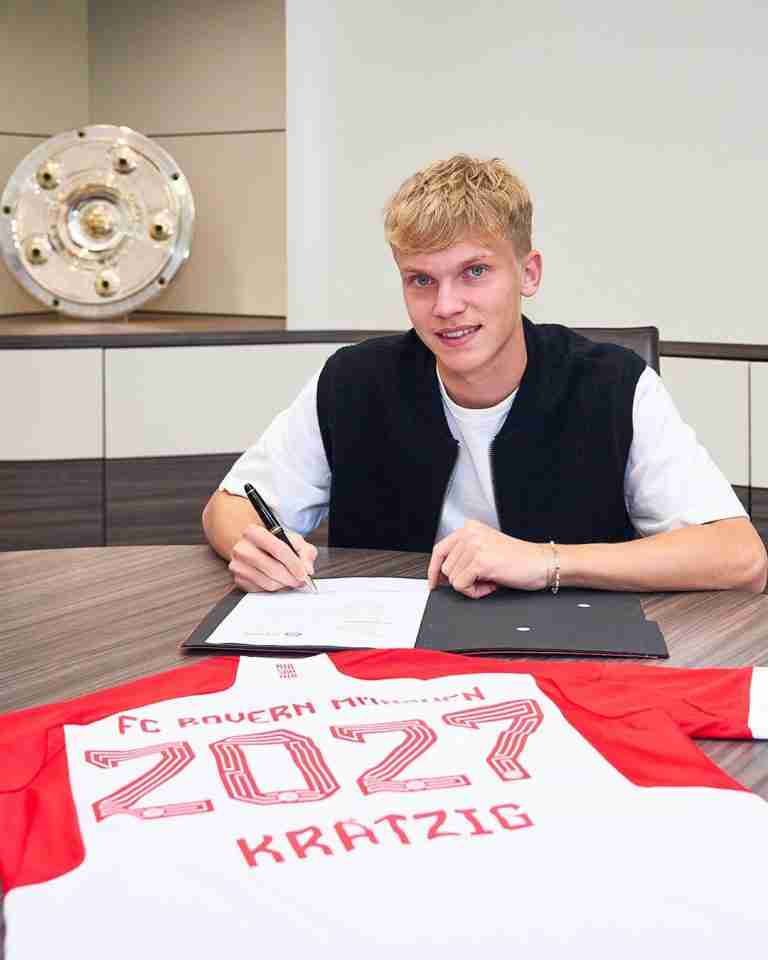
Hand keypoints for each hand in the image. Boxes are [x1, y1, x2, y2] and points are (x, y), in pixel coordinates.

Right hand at [228, 524, 317, 592]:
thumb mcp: (293, 540)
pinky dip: (274, 589)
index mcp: (254, 532)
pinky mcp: (238, 579)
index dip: (294, 564)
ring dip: (284, 585)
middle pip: (272, 569)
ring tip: (290, 580)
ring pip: (268, 583)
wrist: (254, 546)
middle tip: (301, 581)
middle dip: (291, 578)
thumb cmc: (275, 542)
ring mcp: (237, 565)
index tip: (304, 574)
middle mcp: (242, 548)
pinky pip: (261, 590)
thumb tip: (308, 569)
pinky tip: (278, 581)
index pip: (278, 549)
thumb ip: (305, 552)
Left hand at [427, 521, 550, 598]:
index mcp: (469, 528)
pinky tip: (491, 584)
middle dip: (463, 579)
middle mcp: (469, 533)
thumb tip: (442, 574)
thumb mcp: (486, 548)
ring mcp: (474, 546)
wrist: (542, 563)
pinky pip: (461, 586)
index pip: (439, 549)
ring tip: (490, 579)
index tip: (434, 582)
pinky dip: (475, 592)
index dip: (434, 569)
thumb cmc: (519, 559)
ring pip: (452, 578)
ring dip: (471, 586)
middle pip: (446, 568)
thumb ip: (465, 555)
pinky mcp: (479, 561)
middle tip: (485, 578)